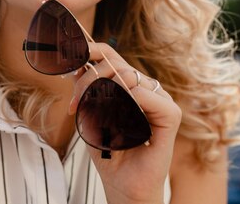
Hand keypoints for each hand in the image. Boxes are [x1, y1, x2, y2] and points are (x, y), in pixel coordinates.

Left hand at [68, 42, 181, 203]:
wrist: (123, 185)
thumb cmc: (108, 152)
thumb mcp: (90, 115)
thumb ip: (86, 90)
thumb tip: (73, 66)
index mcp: (130, 84)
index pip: (109, 55)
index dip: (88, 53)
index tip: (68, 67)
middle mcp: (146, 88)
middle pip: (114, 62)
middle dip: (88, 79)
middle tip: (75, 104)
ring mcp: (160, 99)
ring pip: (127, 75)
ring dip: (102, 93)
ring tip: (92, 116)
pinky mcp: (170, 115)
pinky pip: (144, 93)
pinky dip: (127, 102)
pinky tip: (118, 119)